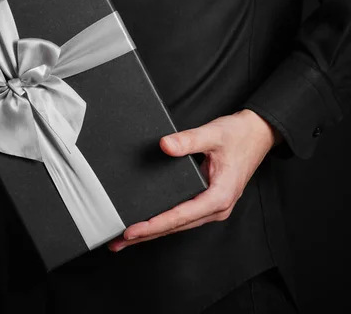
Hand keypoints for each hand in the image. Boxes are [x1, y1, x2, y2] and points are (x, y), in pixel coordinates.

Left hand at [108, 109, 280, 251]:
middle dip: (145, 236)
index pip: (179, 216)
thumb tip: (165, 146)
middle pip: (175, 227)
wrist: (257, 134)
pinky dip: (162, 223)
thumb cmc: (238, 136)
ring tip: (125, 239)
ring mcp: (212, 208)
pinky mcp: (207, 203)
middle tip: (118, 242)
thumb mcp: (212, 134)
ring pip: (177, 225)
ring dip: (152, 232)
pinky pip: (182, 217)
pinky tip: (147, 225)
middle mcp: (216, 208)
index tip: (131, 231)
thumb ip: (188, 140)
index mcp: (218, 196)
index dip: (153, 225)